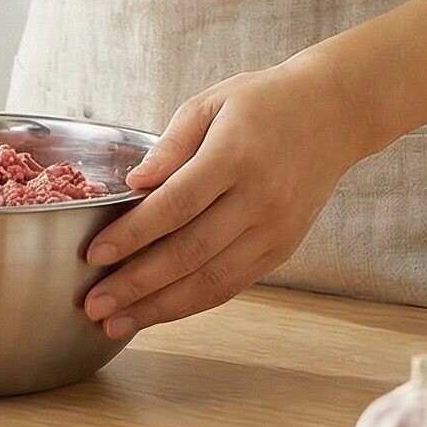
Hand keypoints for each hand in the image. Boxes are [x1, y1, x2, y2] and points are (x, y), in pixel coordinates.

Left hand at [79, 58, 369, 338]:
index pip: (176, 204)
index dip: (134, 234)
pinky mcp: (282, 248)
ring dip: (160, 308)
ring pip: (211, 281)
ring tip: (116, 323)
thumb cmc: (263, 103)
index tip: (94, 254)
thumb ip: (170, 144)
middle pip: (190, 252)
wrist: (333, 114)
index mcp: (235, 155)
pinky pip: (232, 284)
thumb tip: (133, 184)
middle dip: (137, 284)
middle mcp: (259, 199)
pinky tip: (159, 311)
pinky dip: (192, 303)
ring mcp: (275, 229)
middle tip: (93, 304)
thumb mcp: (211, 103)